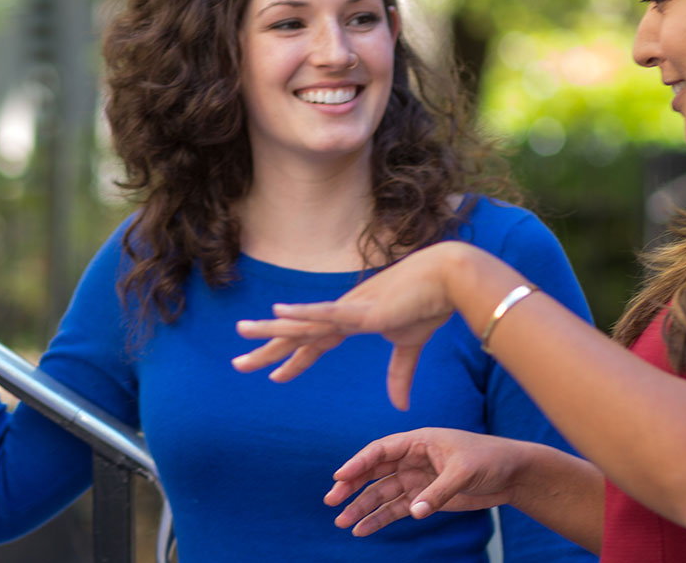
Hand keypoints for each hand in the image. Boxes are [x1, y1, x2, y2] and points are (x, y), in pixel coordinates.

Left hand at [231, 242, 468, 408]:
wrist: (448, 281)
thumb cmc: (428, 306)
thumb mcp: (409, 347)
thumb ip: (399, 376)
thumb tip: (400, 405)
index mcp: (350, 321)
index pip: (314, 345)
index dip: (293, 362)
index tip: (273, 376)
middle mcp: (341, 314)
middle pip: (298, 336)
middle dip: (268, 350)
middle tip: (237, 363)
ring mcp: (348, 309)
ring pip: (303, 324)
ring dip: (272, 330)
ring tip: (242, 332)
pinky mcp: (361, 310)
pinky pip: (327, 312)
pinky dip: (303, 312)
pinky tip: (278, 310)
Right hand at [326, 427, 529, 535]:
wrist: (514, 474)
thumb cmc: (490, 460)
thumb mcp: (464, 472)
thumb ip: (438, 493)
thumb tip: (414, 512)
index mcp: (418, 441)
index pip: (380, 451)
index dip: (358, 463)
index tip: (339, 477)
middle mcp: (412, 459)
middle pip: (374, 472)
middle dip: (351, 487)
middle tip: (332, 501)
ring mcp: (416, 479)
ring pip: (381, 494)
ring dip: (362, 507)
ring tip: (342, 523)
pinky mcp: (424, 497)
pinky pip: (396, 509)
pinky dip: (379, 519)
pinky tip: (363, 529)